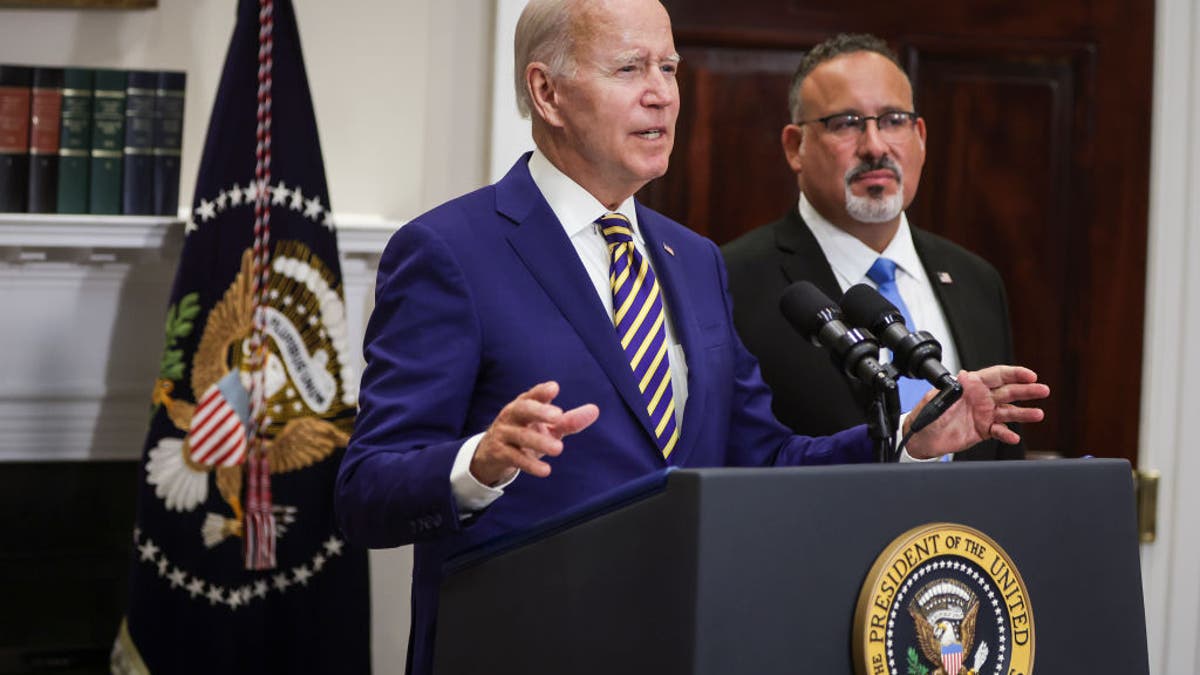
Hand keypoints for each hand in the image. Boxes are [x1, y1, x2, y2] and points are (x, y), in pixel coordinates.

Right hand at [470, 381, 599, 485]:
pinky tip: (545, 470)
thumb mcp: (547, 427)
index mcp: (524, 405)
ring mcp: (504, 434)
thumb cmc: (526, 434)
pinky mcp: (500, 453)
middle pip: (523, 409)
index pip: (532, 395)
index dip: (541, 391)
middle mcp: (512, 416)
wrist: (492, 454)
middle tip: (558, 416)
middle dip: (539, 411)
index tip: (554, 388)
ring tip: (559, 448)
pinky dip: (530, 464)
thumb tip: (595, 410)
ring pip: (521, 436)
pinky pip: (515, 458)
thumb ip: (569, 420)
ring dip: (539, 441)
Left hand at [905, 366, 1049, 458]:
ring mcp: (984, 415)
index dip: (1014, 374)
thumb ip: (952, 389)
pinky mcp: (983, 430)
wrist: (921, 438)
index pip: (996, 375)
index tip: (1030, 375)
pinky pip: (999, 431)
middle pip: (1008, 392)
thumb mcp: (936, 398)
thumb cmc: (926, 415)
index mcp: (971, 385)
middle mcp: (981, 398)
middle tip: (1043, 390)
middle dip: (1027, 390)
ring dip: (1024, 413)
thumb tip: (963, 377)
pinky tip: (1013, 436)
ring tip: (1037, 414)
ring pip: (1008, 412)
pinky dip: (1007, 434)